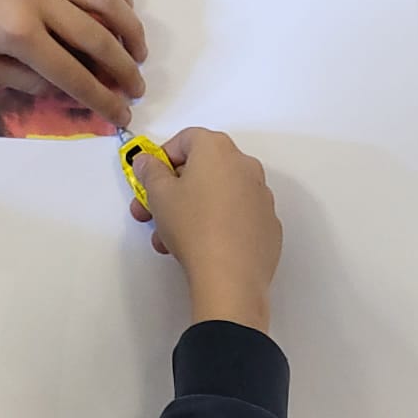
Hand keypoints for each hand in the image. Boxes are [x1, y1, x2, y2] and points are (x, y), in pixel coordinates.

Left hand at [0, 0, 146, 126]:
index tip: (123, 116)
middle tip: (136, 87)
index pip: (75, 76)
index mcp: (19, 33)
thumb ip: (25, 81)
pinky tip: (120, 5)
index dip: (104, 101)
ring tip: (137, 49)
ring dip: (130, 28)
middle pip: (100, 39)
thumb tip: (65, 88)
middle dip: (125, 69)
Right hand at [128, 129, 281, 331]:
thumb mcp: (159, 194)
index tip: (151, 180)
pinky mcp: (269, 226)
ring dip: (192, 211)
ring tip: (170, 240)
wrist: (231, 277)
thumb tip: (148, 162)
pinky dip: (219, 225)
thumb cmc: (193, 226)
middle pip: (203, 170)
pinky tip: (203, 248)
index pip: (186, 140)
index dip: (163, 158)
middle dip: (173, 190)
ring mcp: (262, 197)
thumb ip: (150, 170)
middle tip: (152, 213)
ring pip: (219, 196)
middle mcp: (246, 166)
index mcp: (218, 149)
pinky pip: (238, 218)